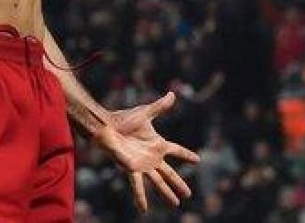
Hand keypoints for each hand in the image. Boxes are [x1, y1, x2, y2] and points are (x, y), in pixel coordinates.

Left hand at [97, 91, 200, 212]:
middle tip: (189, 194)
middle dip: (179, 184)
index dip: (187, 155)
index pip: (177, 151)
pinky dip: (140, 197)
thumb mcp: (146, 113)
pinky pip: (138, 186)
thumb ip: (160, 106)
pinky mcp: (132, 168)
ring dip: (167, 194)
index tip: (198, 160)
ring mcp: (143, 164)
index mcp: (158, 144)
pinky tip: (143, 210)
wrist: (107, 127)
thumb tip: (172, 94)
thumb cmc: (124, 119)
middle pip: (170, 173)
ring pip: (158, 182)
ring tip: (176, 204)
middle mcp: (152, 157)